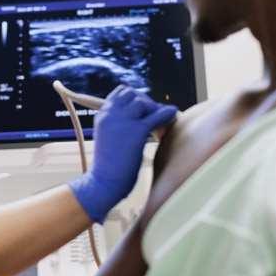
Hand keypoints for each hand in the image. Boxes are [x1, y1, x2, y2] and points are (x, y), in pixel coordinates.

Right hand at [71, 86, 176, 223]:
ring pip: (142, 101)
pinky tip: (173, 113)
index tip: (143, 109)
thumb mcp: (108, 137)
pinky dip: (167, 113)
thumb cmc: (108, 166)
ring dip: (153, 109)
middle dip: (144, 101)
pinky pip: (156, 115)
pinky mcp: (136, 131)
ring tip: (158, 122)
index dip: (134, 98)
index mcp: (102, 115)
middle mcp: (111, 114)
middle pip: (131, 93)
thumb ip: (118, 124)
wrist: (104, 182)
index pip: (120, 93)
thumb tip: (141, 119)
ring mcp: (123, 121)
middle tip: (152, 116)